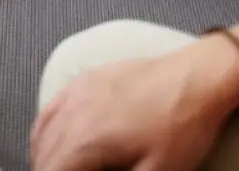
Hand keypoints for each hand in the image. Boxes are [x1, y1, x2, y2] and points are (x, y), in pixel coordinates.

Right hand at [30, 40, 238, 170]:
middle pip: (43, 155)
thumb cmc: (181, 126)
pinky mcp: (84, 81)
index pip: (51, 170)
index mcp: (85, 142)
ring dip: (45, 155)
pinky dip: (45, 130)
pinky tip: (53, 139)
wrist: (196, 77)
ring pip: (41, 133)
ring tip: (59, 167)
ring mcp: (75, 93)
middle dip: (49, 169)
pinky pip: (50, 109)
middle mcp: (71, 115)